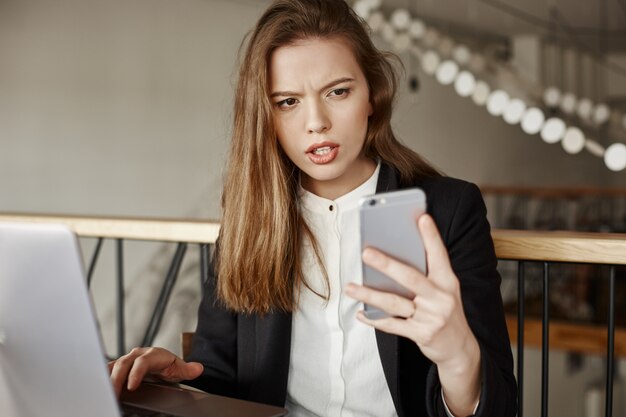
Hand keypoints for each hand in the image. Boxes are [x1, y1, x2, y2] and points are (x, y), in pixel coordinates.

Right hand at [108, 347, 202, 396]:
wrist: (162, 361)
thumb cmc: (169, 365)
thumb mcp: (179, 368)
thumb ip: (187, 370)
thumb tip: (198, 369)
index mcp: (153, 354)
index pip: (142, 362)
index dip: (136, 373)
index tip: (132, 386)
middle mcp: (137, 354)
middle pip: (124, 364)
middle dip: (117, 378)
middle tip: (113, 394)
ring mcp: (127, 359)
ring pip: (113, 366)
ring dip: (106, 377)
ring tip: (102, 392)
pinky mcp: (119, 366)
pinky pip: (108, 370)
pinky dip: (102, 377)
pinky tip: (97, 387)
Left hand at [345, 214, 480, 413]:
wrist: (460, 348)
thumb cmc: (444, 311)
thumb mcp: (444, 290)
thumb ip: (425, 274)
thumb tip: (392, 256)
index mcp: (448, 281)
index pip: (439, 255)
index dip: (431, 236)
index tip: (422, 217)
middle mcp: (441, 297)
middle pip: (410, 278)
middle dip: (387, 264)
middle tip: (366, 253)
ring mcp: (431, 317)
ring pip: (394, 303)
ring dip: (369, 295)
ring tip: (350, 287)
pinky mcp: (422, 334)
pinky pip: (392, 325)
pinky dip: (374, 319)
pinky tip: (360, 313)